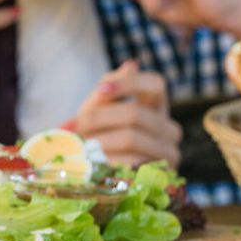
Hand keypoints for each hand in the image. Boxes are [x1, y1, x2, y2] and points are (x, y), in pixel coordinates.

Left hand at [64, 60, 181, 166]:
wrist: (97, 174)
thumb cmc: (97, 136)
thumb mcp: (97, 111)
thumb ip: (108, 91)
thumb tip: (132, 64)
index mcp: (155, 106)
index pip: (156, 84)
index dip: (130, 84)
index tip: (101, 89)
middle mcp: (168, 128)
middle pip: (135, 113)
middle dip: (98, 118)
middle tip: (72, 126)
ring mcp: (169, 153)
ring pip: (132, 138)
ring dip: (99, 140)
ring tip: (78, 145)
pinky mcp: (161, 176)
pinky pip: (131, 163)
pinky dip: (107, 160)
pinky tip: (91, 162)